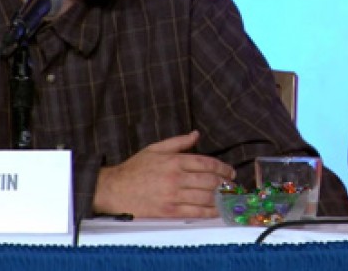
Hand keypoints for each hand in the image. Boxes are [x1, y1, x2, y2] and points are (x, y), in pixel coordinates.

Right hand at [93, 130, 235, 217]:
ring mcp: (173, 195)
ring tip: (228, 198)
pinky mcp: (169, 211)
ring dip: (221, 198)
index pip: (207, 163)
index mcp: (175, 160)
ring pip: (205, 197)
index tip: (230, 172)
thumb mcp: (156, 148)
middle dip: (225, 183)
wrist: (115, 189)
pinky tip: (217, 211)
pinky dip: (209, 212)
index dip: (223, 168)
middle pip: (209, 181)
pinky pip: (194, 212)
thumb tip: (196, 134)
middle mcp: (176, 178)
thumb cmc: (135, 168)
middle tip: (233, 185)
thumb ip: (178, 142)